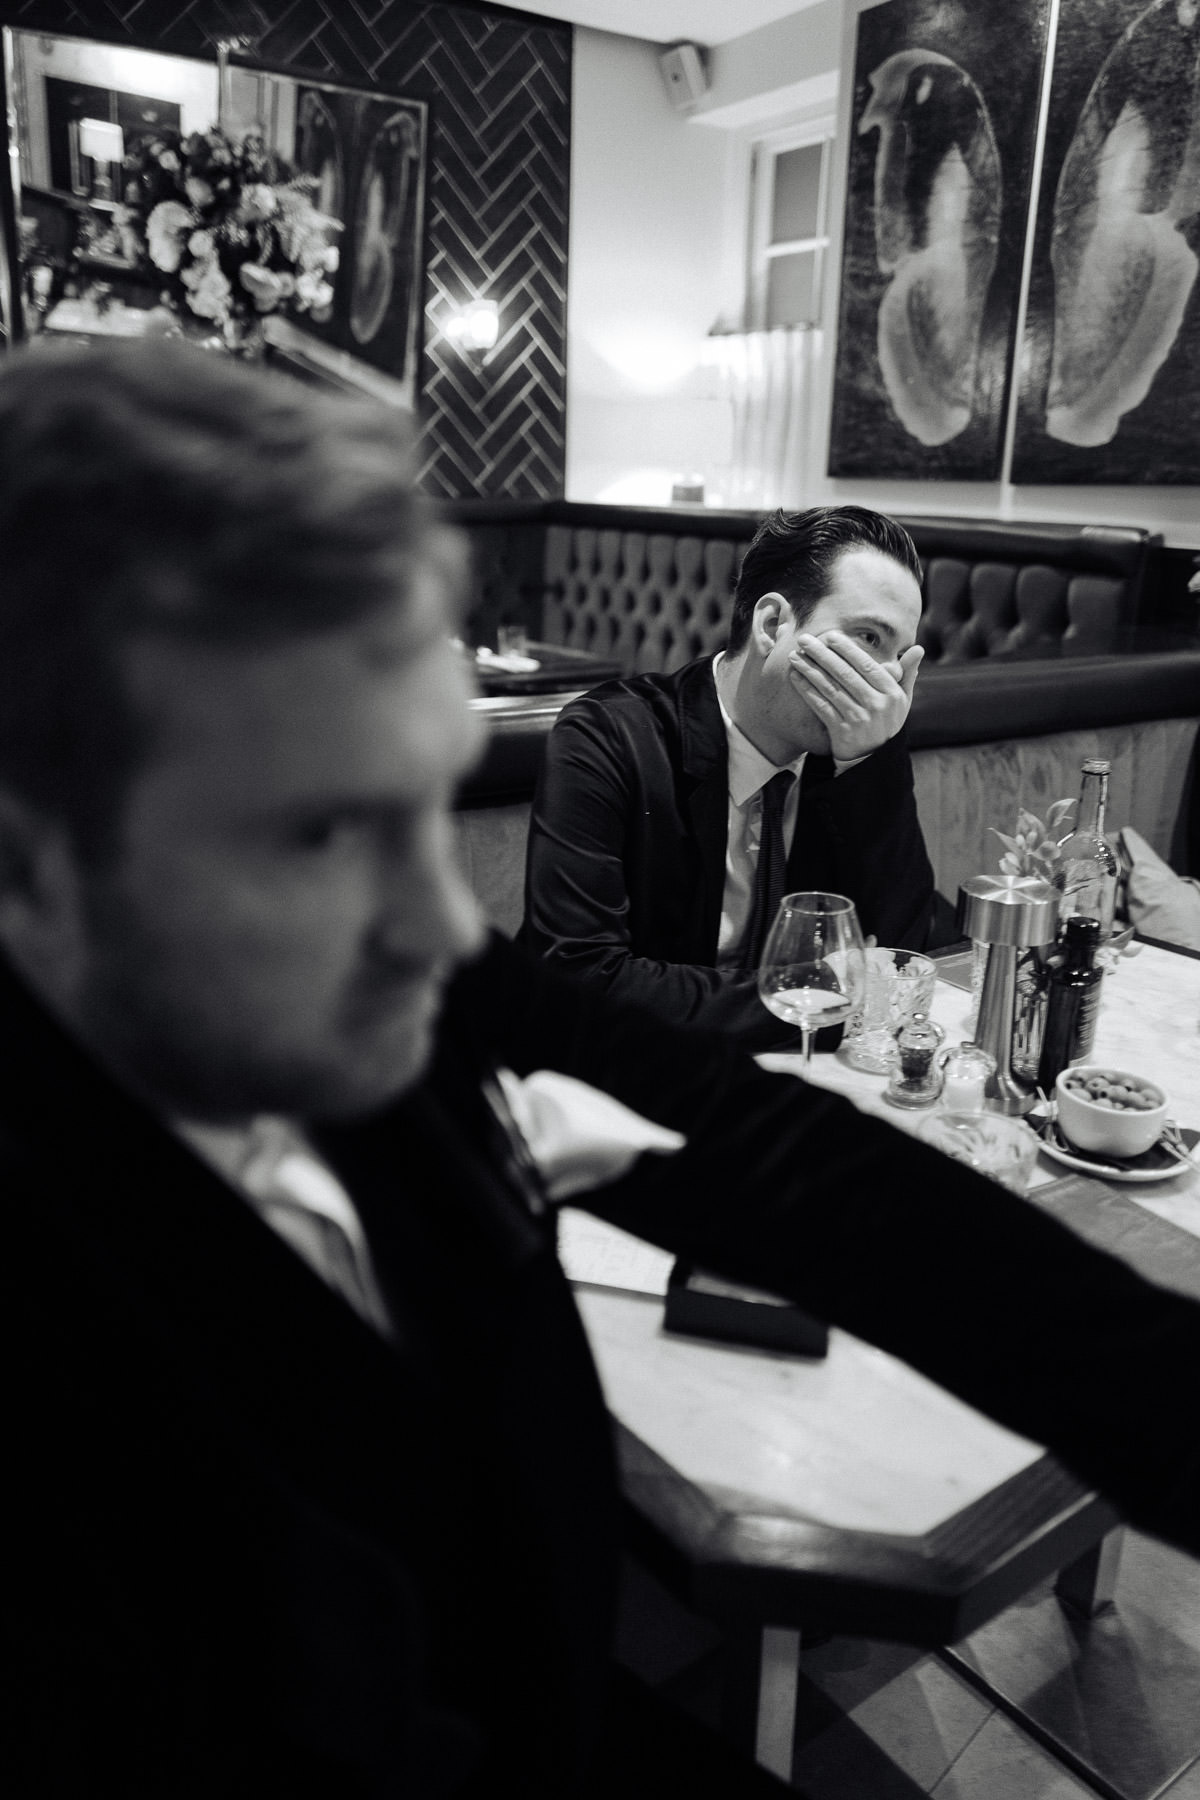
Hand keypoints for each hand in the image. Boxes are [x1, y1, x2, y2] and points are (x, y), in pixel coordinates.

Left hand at [788, 631, 922, 760]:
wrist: (873, 758)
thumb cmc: (886, 721)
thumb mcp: (902, 700)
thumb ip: (908, 674)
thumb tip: (919, 649)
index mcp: (892, 693)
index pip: (866, 665)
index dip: (847, 649)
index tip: (830, 635)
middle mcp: (876, 705)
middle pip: (844, 674)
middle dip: (822, 654)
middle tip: (805, 639)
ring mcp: (858, 719)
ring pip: (830, 688)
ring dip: (809, 669)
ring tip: (795, 655)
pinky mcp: (842, 731)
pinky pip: (821, 706)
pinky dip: (806, 690)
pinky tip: (795, 677)